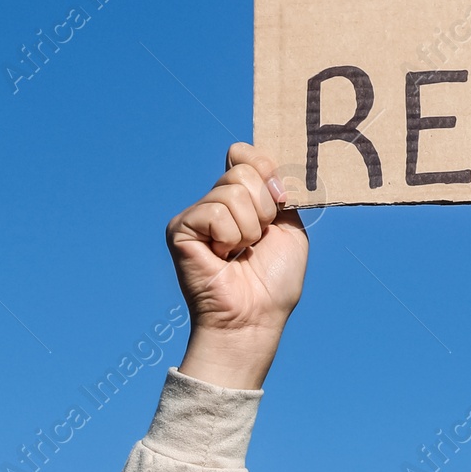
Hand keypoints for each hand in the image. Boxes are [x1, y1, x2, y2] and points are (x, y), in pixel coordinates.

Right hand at [168, 143, 307, 388]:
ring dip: (249, 227)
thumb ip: (278, 190)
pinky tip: (222, 257)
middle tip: (258, 239)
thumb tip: (266, 161)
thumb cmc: (273, 281)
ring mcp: (196, 214)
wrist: (254, 318)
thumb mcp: (290, 226)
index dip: (266, 169)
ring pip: (232, 191)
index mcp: (240, 198)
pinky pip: (215, 212)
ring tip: (240, 252)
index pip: (245, 154)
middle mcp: (214, 202)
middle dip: (264, 208)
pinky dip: (230, 236)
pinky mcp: (180, 229)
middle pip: (243, 171)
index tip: (280, 199)